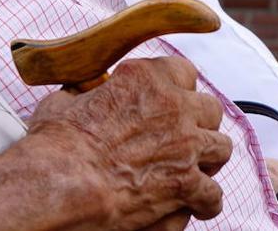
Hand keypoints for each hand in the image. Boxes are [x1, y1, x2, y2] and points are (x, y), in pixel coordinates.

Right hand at [28, 57, 231, 230]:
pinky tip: (198, 206)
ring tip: (198, 170)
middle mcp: (173, 105)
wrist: (62, 182)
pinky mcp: (186, 182)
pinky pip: (213, 194)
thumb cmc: (56, 144)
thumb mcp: (64, 101)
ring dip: (209, 160)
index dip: (179, 90)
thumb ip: (84, 92)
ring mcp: (185, 144)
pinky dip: (206, 202)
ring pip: (221, 147)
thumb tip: (80, 91)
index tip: (172, 102)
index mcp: (145, 77)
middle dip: (201, 124)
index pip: (184, 72)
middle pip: (210, 109)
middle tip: (187, 139)